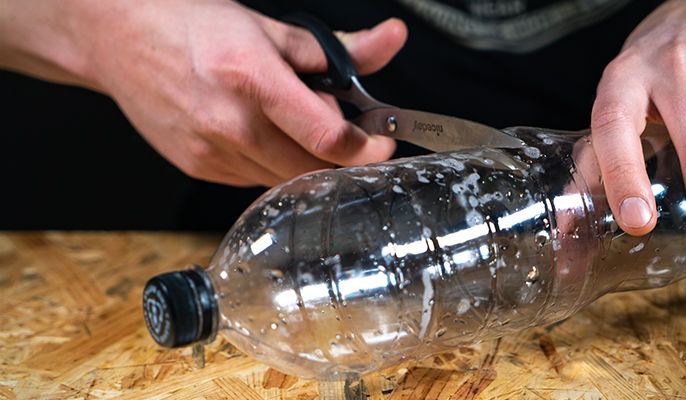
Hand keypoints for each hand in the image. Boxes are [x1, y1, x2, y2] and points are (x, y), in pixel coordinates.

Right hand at [1, 0, 405, 186]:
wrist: (117, 38)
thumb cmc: (189, 25)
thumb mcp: (270, 26)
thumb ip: (337, 47)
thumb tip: (389, 41)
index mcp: (252, 79)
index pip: (328, 138)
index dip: (368, 147)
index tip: (381, 140)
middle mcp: (230, 124)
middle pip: (312, 168)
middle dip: (340, 155)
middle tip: (344, 129)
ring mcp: (212, 153)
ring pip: (285, 178)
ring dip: (306, 159)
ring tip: (293, 123)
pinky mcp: (199, 168)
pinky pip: (255, 179)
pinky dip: (273, 162)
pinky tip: (261, 132)